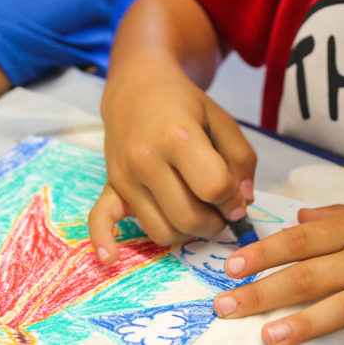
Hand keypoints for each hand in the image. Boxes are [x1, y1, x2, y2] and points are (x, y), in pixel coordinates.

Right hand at [89, 56, 256, 264]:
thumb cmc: (184, 102)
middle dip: (215, 223)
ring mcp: (124, 175)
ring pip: (160, 230)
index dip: (233, 200)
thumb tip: (242, 202)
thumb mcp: (221, 119)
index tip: (237, 197)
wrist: (137, 85)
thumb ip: (241, 158)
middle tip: (221, 212)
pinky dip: (104, 243)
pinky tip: (111, 259)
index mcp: (177, 137)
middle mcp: (146, 159)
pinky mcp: (110, 185)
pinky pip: (101, 221)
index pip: (213, 187)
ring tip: (197, 214)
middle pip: (188, 216)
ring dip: (186, 233)